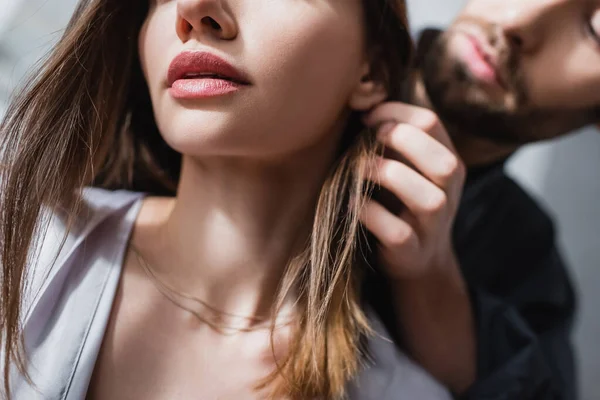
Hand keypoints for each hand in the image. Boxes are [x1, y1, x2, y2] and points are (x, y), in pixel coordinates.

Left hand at [360, 102, 465, 280]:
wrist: (419, 261)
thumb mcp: (408, 167)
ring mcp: (434, 226)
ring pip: (428, 199)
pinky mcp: (412, 252)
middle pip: (442, 160)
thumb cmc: (402, 202)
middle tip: (366, 139)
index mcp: (448, 162)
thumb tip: (361, 102)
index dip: (394, 112)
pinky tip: (354, 203)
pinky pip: (398, 232)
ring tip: (357, 170)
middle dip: (399, 140)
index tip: (366, 116)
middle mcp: (449, 193)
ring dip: (386, 176)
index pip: (431, 123)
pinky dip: (371, 214)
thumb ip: (395, 140)